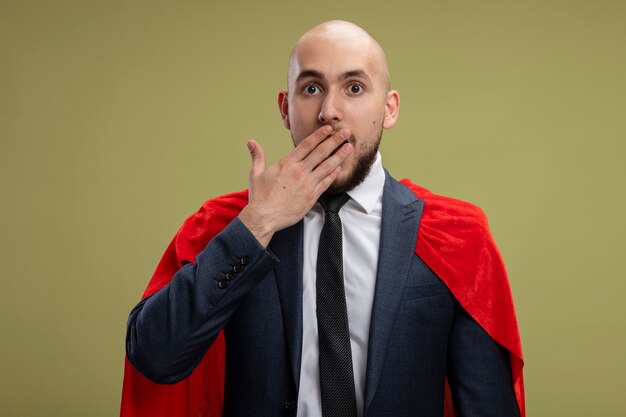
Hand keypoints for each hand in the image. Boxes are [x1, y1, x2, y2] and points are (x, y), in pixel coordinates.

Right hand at [238, 125, 352, 246]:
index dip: (319, 135)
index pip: (307, 145)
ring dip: (339, 156)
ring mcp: (307, 184)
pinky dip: (333, 174)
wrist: (264, 217)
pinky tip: (340, 168)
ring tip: (349, 147)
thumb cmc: (260, 196)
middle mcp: (299, 171)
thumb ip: (257, 156)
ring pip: (327, 167)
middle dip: (334, 141)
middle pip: (321, 152)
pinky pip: (326, 183)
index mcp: (287, 163)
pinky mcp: (311, 197)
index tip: (329, 129)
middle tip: (345, 132)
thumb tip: (251, 142)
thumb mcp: (256, 173)